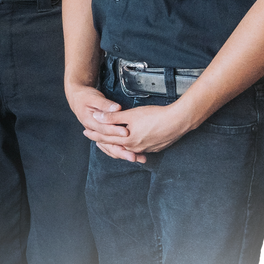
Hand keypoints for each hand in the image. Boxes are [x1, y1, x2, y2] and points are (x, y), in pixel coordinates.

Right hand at [66, 83, 133, 160]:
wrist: (78, 99)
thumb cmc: (86, 97)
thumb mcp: (94, 98)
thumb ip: (105, 104)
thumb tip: (116, 108)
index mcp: (89, 122)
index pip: (104, 129)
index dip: (115, 131)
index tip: (126, 132)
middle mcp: (94, 131)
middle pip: (108, 143)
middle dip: (122, 150)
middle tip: (133, 155)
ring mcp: (99, 135)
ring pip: (111, 148)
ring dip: (124, 154)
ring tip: (137, 158)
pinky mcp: (104, 135)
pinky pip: (112, 147)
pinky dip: (122, 151)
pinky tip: (133, 154)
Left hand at [67, 83, 193, 162]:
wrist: (179, 121)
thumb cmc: (154, 116)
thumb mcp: (131, 115)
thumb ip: (112, 117)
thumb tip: (96, 117)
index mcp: (127, 141)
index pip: (106, 138)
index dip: (95, 134)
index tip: (85, 132)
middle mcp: (135, 148)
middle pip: (115, 145)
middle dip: (103, 141)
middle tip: (93, 138)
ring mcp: (147, 149)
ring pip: (128, 149)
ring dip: (118, 145)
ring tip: (111, 143)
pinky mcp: (156, 147)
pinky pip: (139, 149)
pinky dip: (132, 146)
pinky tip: (131, 145)